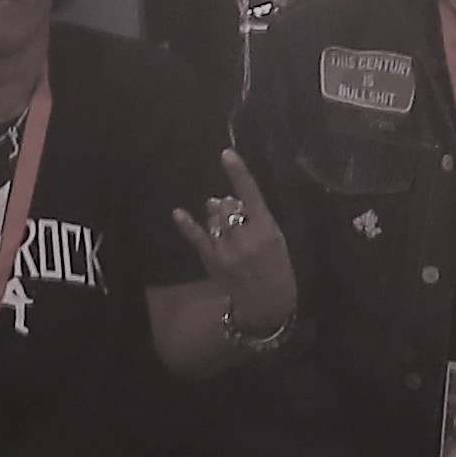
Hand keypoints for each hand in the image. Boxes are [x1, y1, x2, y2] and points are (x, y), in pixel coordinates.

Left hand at [170, 148, 299, 336]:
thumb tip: (222, 199)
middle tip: (237, 218)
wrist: (268, 303)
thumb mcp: (276, 239)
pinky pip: (197, 238)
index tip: (226, 154)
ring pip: (213, 218)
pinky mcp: (212, 260)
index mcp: (267, 229)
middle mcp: (245, 237)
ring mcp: (226, 250)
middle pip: (227, 206)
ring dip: (217, 217)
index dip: (238, 173)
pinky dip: (187, 225)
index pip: (251, 195)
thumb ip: (254, 217)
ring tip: (229, 230)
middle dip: (229, 206)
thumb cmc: (277, 267)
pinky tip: (178, 213)